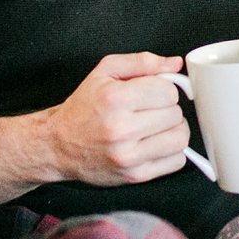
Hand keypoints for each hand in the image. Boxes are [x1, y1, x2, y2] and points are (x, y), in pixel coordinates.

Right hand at [39, 52, 191, 185]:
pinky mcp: (135, 175)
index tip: (153, 93)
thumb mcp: (105, 72)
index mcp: (115, 99)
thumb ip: (142, 62)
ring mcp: (128, 156)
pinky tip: (154, 144)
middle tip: (150, 110)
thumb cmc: (82, 108)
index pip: (168, 91)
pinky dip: (172, 152)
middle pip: (175, 114)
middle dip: (167, 109)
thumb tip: (174, 64)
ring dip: (173, 130)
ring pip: (180, 139)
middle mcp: (121, 129)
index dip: (164, 89)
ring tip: (156, 127)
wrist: (58, 145)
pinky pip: (176, 161)